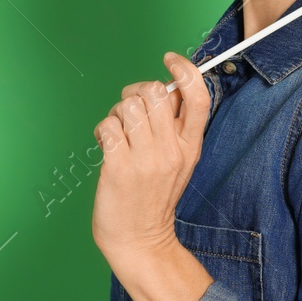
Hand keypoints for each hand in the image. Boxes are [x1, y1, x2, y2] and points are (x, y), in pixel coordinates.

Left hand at [91, 52, 210, 261]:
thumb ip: (175, 128)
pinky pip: (108, 126)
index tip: (170, 59)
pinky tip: (106, 146)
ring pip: (128, 106)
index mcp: (190, 146)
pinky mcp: (120, 167)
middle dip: (136, 91)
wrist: (140, 241)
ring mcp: (146, 159)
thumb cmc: (154, 198)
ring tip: (117, 133)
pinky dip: (102, 131)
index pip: (198, 97)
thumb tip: (166, 88)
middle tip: (129, 109)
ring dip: (116, 114)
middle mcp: (171, 150)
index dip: (185, 69)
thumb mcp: (179, 162)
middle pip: (155, 92)